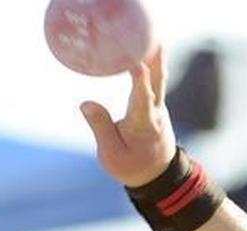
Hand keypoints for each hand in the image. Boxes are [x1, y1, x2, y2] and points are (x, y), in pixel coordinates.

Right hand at [80, 46, 175, 187]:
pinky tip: (146, 54)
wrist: (158, 176)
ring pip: (159, 81)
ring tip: (151, 39)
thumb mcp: (111, 154)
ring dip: (156, 60)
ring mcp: (159, 109)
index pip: (142, 99)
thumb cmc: (132, 166)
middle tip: (155, 41)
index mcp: (143, 124)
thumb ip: (101, 127)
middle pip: (158, 83)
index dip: (140, 81)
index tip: (137, 64)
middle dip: (156, 62)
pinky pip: (155, 84)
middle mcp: (155, 113)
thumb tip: (87, 103)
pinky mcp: (156, 108)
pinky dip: (152, 68)